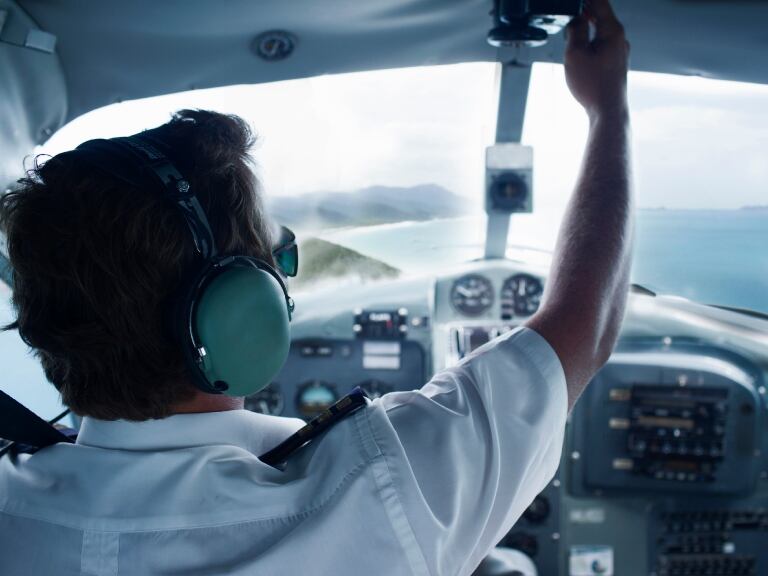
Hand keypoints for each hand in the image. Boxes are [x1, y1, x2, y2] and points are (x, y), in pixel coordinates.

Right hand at [564, 0, 629, 119]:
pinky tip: (582, 47)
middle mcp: (620, 38)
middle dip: (586, 9)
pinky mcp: (616, 62)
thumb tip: (576, 19)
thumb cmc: (592, 85)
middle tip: (571, 11)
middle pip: (602, 14)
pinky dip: (591, 39)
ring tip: (572, 28)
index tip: (576, 1)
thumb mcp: (575, 53)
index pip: (600, 1)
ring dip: (587, 25)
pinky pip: (603, 43)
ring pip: (602, 29)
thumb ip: (575, 30)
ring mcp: (619, 50)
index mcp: (612, 30)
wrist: (606, 110)